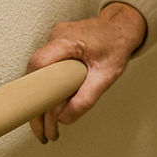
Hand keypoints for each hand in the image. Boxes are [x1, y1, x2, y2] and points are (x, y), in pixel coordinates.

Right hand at [27, 2, 146, 143]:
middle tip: (41, 130)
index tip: (33, 112)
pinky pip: (46, 67)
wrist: (123, 26)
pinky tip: (52, 105)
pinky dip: (48, 85)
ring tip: (46, 125)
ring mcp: (54, 38)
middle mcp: (56, 36)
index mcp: (68, 40)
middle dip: (35, 103)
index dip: (33, 88)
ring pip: (38, 71)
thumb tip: (63, 119)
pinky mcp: (56, 44)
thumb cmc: (117, 45)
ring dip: (41, 96)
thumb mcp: (107, 75)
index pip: (39, 63)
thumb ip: (86, 98)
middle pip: (35, 72)